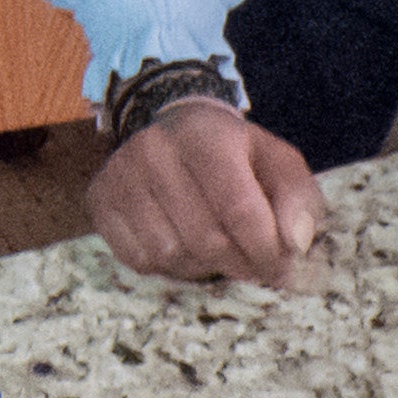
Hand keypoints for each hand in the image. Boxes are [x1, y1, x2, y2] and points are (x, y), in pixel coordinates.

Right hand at [88, 98, 325, 286]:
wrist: (171, 129)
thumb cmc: (232, 153)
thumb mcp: (276, 161)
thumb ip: (297, 199)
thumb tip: (294, 245)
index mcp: (205, 135)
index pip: (240, 210)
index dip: (266, 251)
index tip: (282, 268)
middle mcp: (155, 150)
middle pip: (205, 239)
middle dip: (240, 264)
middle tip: (254, 267)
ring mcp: (121, 176)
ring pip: (171, 255)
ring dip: (202, 267)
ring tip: (216, 251)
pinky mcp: (100, 201)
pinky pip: (138, 260)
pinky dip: (168, 266)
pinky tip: (183, 246)